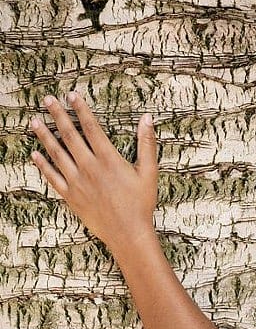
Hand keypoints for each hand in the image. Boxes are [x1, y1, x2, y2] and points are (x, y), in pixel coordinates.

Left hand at [30, 93, 158, 251]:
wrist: (128, 233)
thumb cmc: (140, 204)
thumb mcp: (149, 172)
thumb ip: (146, 143)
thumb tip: (147, 119)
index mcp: (108, 159)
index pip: (91, 127)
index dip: (80, 109)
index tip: (72, 95)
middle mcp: (89, 167)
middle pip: (70, 135)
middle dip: (58, 115)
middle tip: (47, 100)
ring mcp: (78, 182)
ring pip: (57, 154)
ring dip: (45, 136)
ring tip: (34, 121)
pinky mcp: (71, 196)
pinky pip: (53, 177)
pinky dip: (43, 165)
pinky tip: (35, 154)